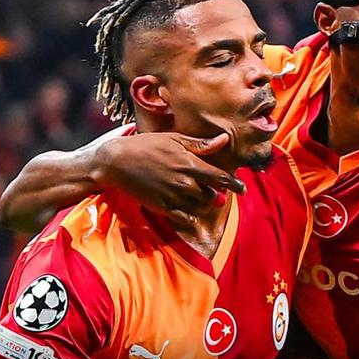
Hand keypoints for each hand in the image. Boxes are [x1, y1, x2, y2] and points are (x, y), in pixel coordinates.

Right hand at [92, 132, 243, 225]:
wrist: (116, 162)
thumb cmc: (146, 146)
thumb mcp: (174, 139)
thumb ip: (200, 144)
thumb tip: (223, 140)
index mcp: (189, 163)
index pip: (220, 177)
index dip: (234, 184)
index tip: (242, 189)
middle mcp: (184, 182)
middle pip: (211, 195)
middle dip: (216, 195)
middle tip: (215, 194)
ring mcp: (173, 196)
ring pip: (199, 208)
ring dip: (203, 206)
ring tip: (200, 200)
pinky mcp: (162, 207)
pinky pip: (184, 219)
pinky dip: (190, 218)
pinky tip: (189, 213)